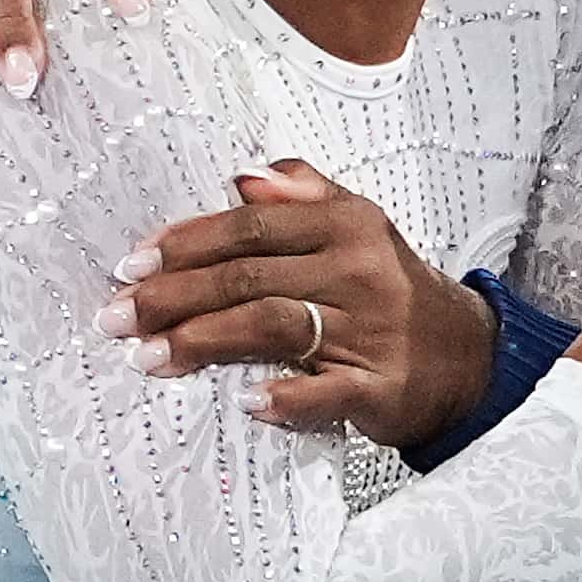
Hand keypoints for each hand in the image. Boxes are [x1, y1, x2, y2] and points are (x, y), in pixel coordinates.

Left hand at [94, 160, 498, 449]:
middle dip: (175, 296)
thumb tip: (243, 178)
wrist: (466, 354)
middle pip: (251, 276)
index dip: (188, 243)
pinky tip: (247, 403)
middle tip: (116, 318)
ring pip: (275, 324)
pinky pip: (326, 391)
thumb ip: (302, 195)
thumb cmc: (389, 288)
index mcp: (347, 224)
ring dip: (204, 341)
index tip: (132, 264)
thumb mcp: (357, 226)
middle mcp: (358, 270)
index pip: (253, 228)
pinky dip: (287, 397)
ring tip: (149, 358)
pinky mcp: (381, 385)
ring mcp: (370, 329)